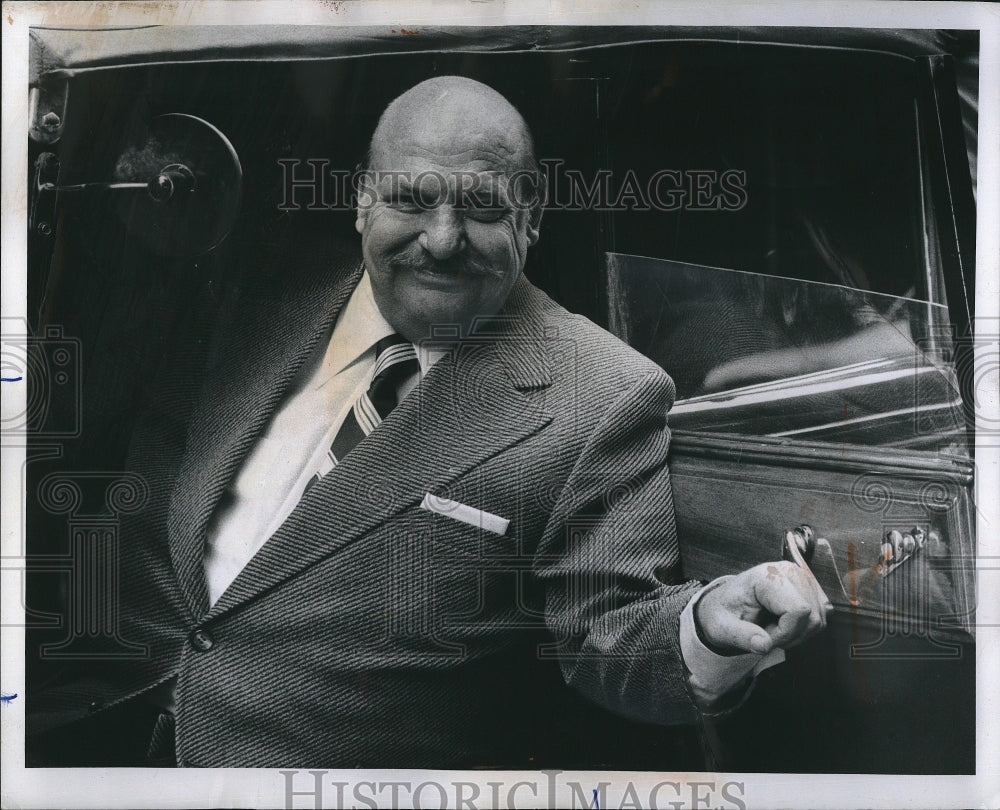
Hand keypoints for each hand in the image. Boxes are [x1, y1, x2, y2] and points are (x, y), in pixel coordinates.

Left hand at [694, 561, 832, 655]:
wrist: (726, 605)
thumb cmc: (724, 613)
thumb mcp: (723, 627)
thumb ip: (742, 636)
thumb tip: (763, 645)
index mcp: (765, 576)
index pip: (798, 610)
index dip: (784, 633)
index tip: (762, 636)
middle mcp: (787, 571)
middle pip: (811, 617)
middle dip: (790, 636)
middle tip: (766, 633)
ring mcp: (801, 577)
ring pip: (818, 619)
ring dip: (797, 634)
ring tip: (772, 628)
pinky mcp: (809, 587)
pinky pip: (821, 616)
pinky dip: (804, 628)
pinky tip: (784, 625)